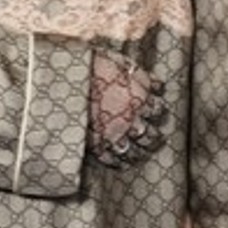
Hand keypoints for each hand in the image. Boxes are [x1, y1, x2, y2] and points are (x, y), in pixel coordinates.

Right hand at [88, 49, 168, 165]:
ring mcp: (115, 134)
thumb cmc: (95, 65)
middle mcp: (132, 119)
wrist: (70, 77)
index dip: (157, 112)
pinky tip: (119, 163)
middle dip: (153, 138)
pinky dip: (116, 163)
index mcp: (141, 99)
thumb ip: (143, 77)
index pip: (158, 111)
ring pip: (134, 151)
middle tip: (155, 140)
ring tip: (139, 154)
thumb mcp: (124, 64)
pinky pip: (111, 160)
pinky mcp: (97, 144)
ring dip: (138, 153)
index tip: (156, 114)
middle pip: (150, 136)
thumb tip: (157, 84)